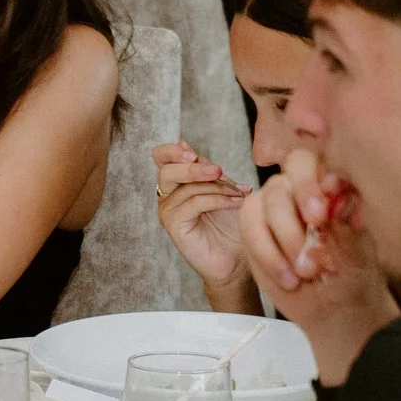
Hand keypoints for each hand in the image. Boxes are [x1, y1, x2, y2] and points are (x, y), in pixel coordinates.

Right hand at [153, 141, 249, 293]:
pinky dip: (217, 200)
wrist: (238, 258)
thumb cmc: (233, 224)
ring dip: (216, 187)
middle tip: (219, 171)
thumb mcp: (223, 188)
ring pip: (184, 187)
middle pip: (167, 170)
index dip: (172, 151)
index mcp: (177, 182)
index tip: (192, 153)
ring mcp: (168, 211)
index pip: (161, 157)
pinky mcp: (173, 225)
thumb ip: (207, 169)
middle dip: (194, 168)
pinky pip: (192, 203)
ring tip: (240, 194)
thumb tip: (184, 142)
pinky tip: (235, 203)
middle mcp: (167, 195)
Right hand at [242, 148, 395, 384]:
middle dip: (291, 223)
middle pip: (280, 186)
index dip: (308, 185)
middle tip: (308, 255)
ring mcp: (272, 209)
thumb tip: (335, 197)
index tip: (318, 216)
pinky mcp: (253, 230)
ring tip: (304, 273)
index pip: (310, 164)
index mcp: (328, 188)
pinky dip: (267, 256)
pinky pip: (248, 231)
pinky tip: (288, 278)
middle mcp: (297, 192)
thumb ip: (344, 225)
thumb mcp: (355, 253)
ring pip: (258, 207)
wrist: (333, 308)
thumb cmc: (352, 276)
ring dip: (279, 243)